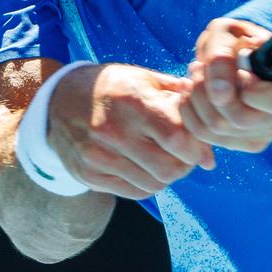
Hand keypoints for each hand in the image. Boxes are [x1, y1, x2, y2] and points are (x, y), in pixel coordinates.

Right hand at [44, 63, 215, 198]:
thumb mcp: (146, 80)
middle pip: (169, 168)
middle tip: (185, 156)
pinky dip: (148, 185)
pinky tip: (146, 168)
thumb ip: (181, 104)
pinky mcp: (88, 174)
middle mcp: (112, 131)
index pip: (177, 138)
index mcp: (132, 102)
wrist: (59, 100)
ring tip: (165, 160)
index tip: (199, 145)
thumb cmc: (114, 87)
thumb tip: (211, 141)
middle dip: (185, 166)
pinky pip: (133, 192)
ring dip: (168, 176)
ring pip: (153, 185)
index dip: (196, 147)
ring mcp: (98, 156)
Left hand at [180, 18, 271, 153]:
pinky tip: (190, 89)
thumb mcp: (228, 34)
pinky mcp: (238, 144)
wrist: (234, 53)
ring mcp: (262, 137)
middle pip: (240, 119)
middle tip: (200, 65)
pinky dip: (190, 110)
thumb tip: (221, 95)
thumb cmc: (237, 38)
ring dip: (196, 97)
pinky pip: (204, 135)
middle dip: (211, 89)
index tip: (238, 65)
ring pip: (217, 129)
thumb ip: (223, 58)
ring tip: (195, 72)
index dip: (251, 85)